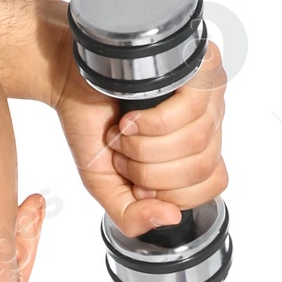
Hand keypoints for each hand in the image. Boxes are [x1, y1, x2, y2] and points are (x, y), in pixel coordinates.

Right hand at [53, 40, 226, 237]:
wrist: (67, 82)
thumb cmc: (91, 128)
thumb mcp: (108, 187)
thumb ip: (133, 217)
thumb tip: (172, 217)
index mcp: (196, 150)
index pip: (214, 183)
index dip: (172, 192)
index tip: (137, 181)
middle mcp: (209, 120)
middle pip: (202, 166)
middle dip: (151, 171)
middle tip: (123, 153)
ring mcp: (207, 91)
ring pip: (197, 140)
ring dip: (146, 146)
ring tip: (124, 131)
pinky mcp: (195, 64)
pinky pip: (191, 108)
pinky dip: (154, 122)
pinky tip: (132, 116)